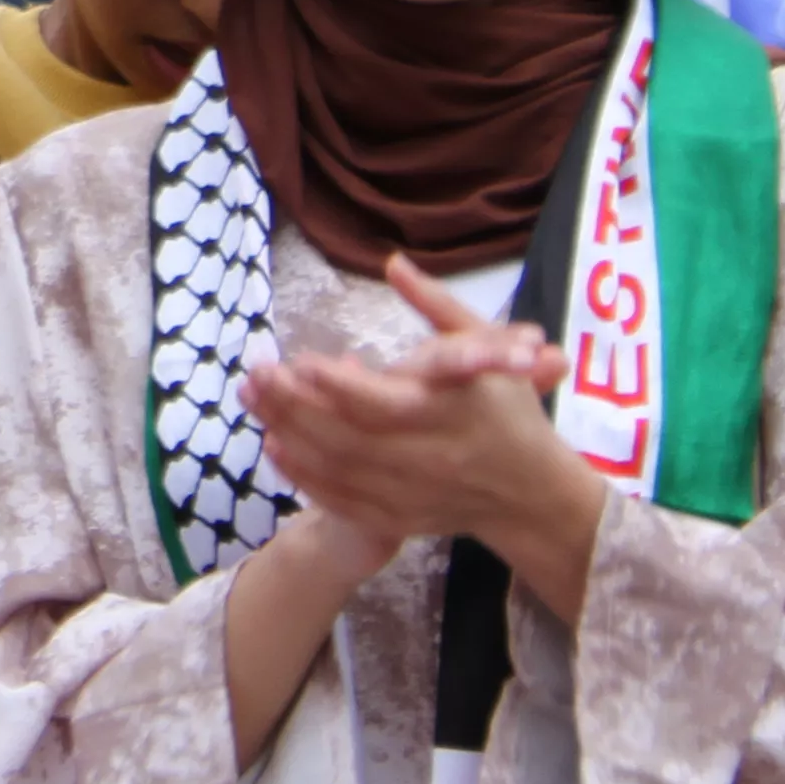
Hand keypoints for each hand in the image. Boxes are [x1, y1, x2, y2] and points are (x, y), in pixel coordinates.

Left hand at [243, 259, 608, 613]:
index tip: (298, 359)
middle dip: (293, 406)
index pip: (380, 403)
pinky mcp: (400, 521)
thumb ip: (437, 306)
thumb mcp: (487, 349)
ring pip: (337, 470)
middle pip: (346, 437)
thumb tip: (393, 262)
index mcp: (448, 415)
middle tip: (254, 374)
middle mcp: (428, 460)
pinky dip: (304, 477)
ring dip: (288, 435)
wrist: (531, 495)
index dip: (334, 385)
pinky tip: (276, 447)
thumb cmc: (507, 411)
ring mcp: (411, 496)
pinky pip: (342, 503)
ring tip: (252, 401)